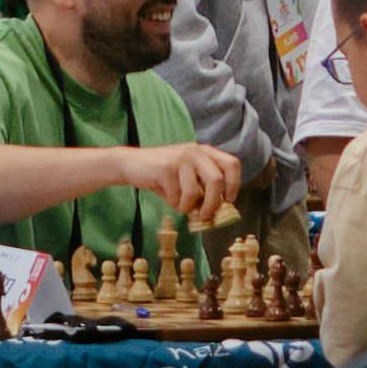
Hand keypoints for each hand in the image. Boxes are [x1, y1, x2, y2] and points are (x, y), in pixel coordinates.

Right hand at [118, 139, 240, 224]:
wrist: (131, 164)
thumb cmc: (164, 175)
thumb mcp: (188, 177)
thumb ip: (203, 190)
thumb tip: (218, 213)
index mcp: (206, 152)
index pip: (232, 164)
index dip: (234, 184)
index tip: (228, 200)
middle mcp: (196, 152)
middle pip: (217, 181)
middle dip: (212, 204)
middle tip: (205, 216)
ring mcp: (181, 159)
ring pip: (195, 193)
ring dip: (187, 206)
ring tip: (179, 204)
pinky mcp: (166, 169)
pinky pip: (177, 197)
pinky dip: (173, 204)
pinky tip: (167, 196)